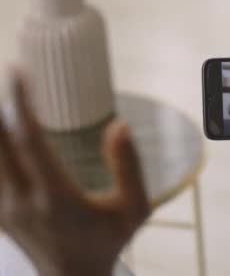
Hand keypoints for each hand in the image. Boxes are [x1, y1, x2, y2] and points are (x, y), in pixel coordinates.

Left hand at [0, 73, 150, 275]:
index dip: (20, 102)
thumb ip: (130, 168)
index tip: (17, 69)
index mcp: (56, 198)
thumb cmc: (109, 241)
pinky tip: (0, 134)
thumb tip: (120, 124)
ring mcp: (3, 209)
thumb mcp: (135, 209)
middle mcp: (21, 200)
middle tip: (2, 75)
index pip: (29, 140)